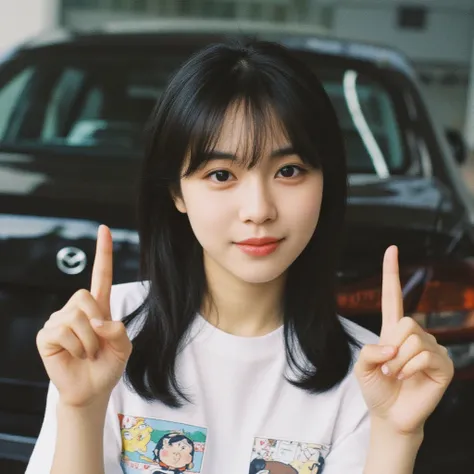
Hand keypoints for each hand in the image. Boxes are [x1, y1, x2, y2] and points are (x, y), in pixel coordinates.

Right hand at [36, 225, 131, 407]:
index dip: (103, 252)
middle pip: (85, 296)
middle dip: (96, 324)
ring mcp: (58, 320)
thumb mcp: (124, 347)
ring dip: (88, 341)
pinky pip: (62, 331)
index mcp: (98, 307)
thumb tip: (96, 321)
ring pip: (75, 317)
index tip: (103, 228)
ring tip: (87, 353)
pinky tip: (74, 355)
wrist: (92, 390)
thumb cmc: (108, 366)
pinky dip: (75, 347)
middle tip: (97, 346)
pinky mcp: (46, 335)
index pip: (101, 275)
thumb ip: (118, 329)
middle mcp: (76, 309)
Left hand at [354, 246, 453, 435]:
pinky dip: (411, 368)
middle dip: (392, 346)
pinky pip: (426, 354)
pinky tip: (409, 379)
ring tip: (397, 375)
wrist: (390, 415)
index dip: (391, 272)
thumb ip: (369, 350)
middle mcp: (414, 334)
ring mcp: (431, 347)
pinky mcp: (443, 364)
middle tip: (388, 367)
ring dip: (399, 361)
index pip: (392, 295)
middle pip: (407, 320)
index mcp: (392, 329)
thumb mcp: (362, 366)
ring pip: (415, 339)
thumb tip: (392, 346)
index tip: (391, 249)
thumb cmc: (377, 388)